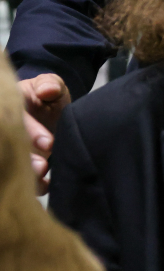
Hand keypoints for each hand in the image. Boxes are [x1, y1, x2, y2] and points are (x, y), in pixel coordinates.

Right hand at [19, 73, 70, 193]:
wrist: (50, 108)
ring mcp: (10, 149)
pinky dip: (31, 184)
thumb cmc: (47, 95)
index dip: (30, 132)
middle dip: (24, 159)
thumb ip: (50, 84)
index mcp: (8, 110)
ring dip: (24, 175)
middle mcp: (5, 130)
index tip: (48, 142)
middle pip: (7, 146)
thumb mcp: (50, 84)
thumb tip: (48, 90)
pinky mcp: (17, 164)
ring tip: (41, 180)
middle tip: (42, 166)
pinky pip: (17, 177)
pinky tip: (44, 186)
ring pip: (8, 164)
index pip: (14, 122)